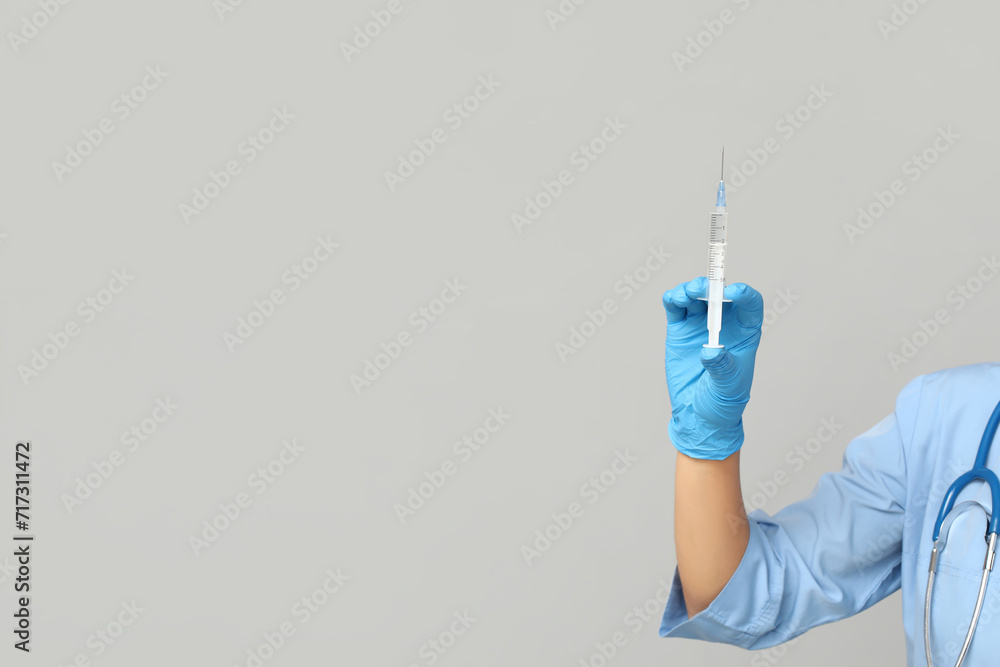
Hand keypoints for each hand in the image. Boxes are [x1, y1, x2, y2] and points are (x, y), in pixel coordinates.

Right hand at [662, 277, 763, 459]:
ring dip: (691, 289)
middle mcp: (724, 324)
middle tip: (702, 288)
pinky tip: (674, 299)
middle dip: (712, 287)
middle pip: (721, 295)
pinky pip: (676, 307)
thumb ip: (722, 367)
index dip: (745, 295)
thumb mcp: (728, 387)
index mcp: (744, 334)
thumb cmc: (722, 402)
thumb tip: (711, 349)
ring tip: (686, 295)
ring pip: (697, 296)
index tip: (734, 293)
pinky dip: (674, 298)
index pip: (750, 306)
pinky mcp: (680, 331)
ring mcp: (700, 325)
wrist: (697, 415)